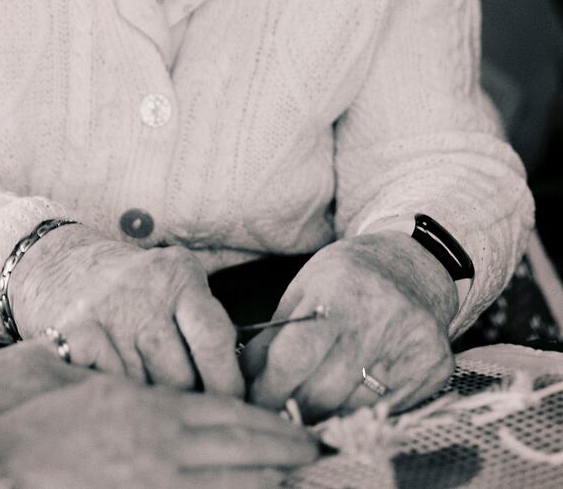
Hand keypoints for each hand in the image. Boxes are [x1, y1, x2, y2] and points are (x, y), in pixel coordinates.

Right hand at [0, 372, 318, 487]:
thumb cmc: (42, 422)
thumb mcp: (96, 388)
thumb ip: (140, 391)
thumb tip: (181, 398)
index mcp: (152, 407)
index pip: (229, 414)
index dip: (269, 424)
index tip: (298, 428)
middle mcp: (160, 445)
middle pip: (239, 448)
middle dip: (282, 452)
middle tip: (317, 453)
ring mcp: (153, 482)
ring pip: (226, 483)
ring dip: (265, 480)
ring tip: (295, 479)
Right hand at [9, 225, 243, 396]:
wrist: (64, 265)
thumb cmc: (137, 291)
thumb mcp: (177, 289)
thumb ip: (205, 329)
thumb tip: (240, 397)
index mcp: (180, 274)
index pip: (214, 339)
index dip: (228, 383)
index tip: (234, 406)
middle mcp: (144, 288)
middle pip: (180, 376)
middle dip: (185, 398)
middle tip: (182, 402)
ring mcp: (106, 309)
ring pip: (145, 390)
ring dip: (150, 403)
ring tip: (148, 397)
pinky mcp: (73, 331)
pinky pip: (108, 385)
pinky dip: (114, 396)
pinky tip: (115, 391)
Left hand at [241, 234, 456, 420]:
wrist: (415, 265)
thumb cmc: (349, 277)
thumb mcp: (307, 287)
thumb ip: (275, 334)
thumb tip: (245, 378)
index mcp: (339, 290)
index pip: (295, 355)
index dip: (269, 387)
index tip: (254, 400)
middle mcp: (379, 318)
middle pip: (323, 390)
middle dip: (293, 405)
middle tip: (279, 407)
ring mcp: (411, 345)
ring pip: (352, 408)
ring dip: (326, 412)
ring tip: (314, 400)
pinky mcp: (434, 367)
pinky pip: (385, 410)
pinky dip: (361, 410)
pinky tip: (352, 393)